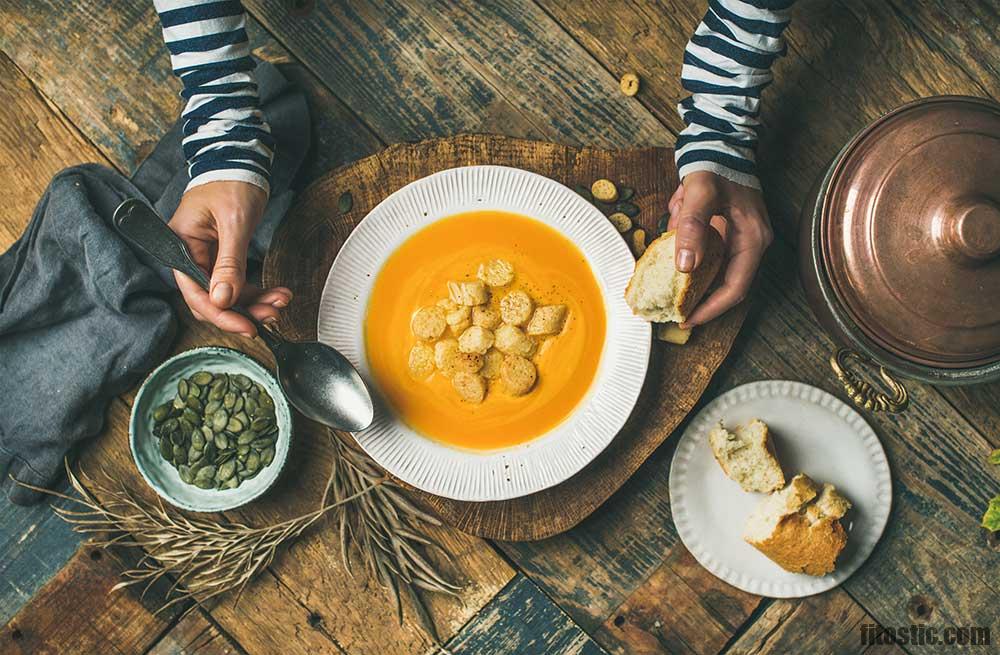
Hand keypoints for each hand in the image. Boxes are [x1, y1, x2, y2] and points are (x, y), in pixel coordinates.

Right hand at [168, 181, 291, 335]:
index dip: (221, 314)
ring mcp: (206, 256)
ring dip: (254, 302)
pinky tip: (277, 292)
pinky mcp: (222, 256)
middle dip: (243, 310)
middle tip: (272, 314)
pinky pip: (236, 282)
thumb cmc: (232, 182)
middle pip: (212, 298)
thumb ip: (229, 263)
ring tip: (280, 301)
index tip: (247, 327)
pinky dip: (256, 290)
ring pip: (227, 294)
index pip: (196, 292)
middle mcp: (190, 254)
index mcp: (181, 245)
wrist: (241, 161)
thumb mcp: (234, 222)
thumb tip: (222, 300)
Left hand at [667, 171, 772, 327]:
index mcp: (752, 239)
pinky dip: (689, 252)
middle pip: (726, 285)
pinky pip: (708, 252)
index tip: (686, 320)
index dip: (710, 309)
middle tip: (670, 309)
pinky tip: (672, 236)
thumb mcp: (701, 193)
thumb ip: (693, 227)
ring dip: (689, 272)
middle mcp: (751, 242)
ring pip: (714, 269)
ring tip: (666, 268)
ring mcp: (740, 237)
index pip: (734, 289)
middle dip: (697, 297)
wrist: (721, 140)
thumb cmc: (716, 164)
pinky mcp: (727, 230)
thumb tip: (686, 267)